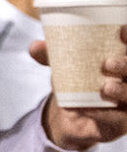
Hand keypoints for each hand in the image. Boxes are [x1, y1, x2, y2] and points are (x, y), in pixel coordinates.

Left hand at [27, 31, 126, 150]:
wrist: (74, 114)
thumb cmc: (77, 80)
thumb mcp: (64, 66)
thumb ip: (51, 56)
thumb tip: (34, 46)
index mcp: (121, 60)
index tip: (121, 30)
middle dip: (126, 65)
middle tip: (107, 63)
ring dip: (121, 91)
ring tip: (105, 88)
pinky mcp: (122, 121)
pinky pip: (119, 119)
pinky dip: (103, 115)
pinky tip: (85, 110)